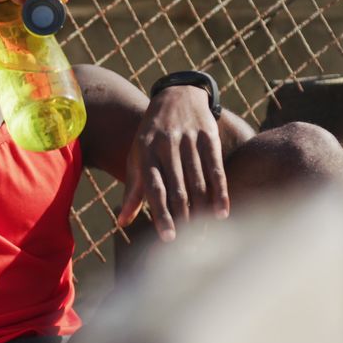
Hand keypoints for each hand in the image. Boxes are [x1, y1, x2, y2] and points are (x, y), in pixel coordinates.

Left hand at [117, 85, 229, 240]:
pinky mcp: (208, 136)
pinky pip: (215, 169)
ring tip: (204, 237)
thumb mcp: (138, 156)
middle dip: (184, 220)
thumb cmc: (152, 135)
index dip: (161, 214)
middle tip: (191, 247)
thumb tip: (121, 222)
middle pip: (178, 189)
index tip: (168, 239)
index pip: (154, 188)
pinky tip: (221, 213)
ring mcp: (189, 140)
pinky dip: (219, 192)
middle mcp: (166, 146)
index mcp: (145, 152)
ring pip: (198, 182)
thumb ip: (134, 190)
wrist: (177, 95)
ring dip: (202, 212)